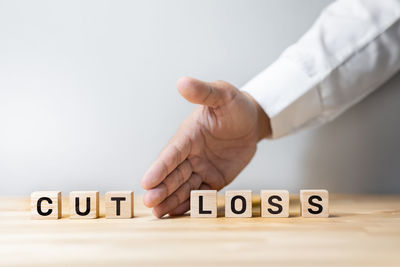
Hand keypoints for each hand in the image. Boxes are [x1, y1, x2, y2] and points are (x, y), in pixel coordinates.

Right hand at [141, 77, 270, 217]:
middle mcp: (191, 153)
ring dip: (170, 199)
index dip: (160, 167)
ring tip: (158, 213)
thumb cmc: (235, 106)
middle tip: (149, 202)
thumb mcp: (222, 95)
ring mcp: (201, 167)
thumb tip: (182, 82)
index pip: (172, 153)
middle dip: (161, 188)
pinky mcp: (213, 178)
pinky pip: (200, 193)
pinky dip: (188, 203)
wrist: (252, 122)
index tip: (147, 181)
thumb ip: (203, 92)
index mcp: (189, 135)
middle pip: (173, 173)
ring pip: (183, 186)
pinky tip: (176, 213)